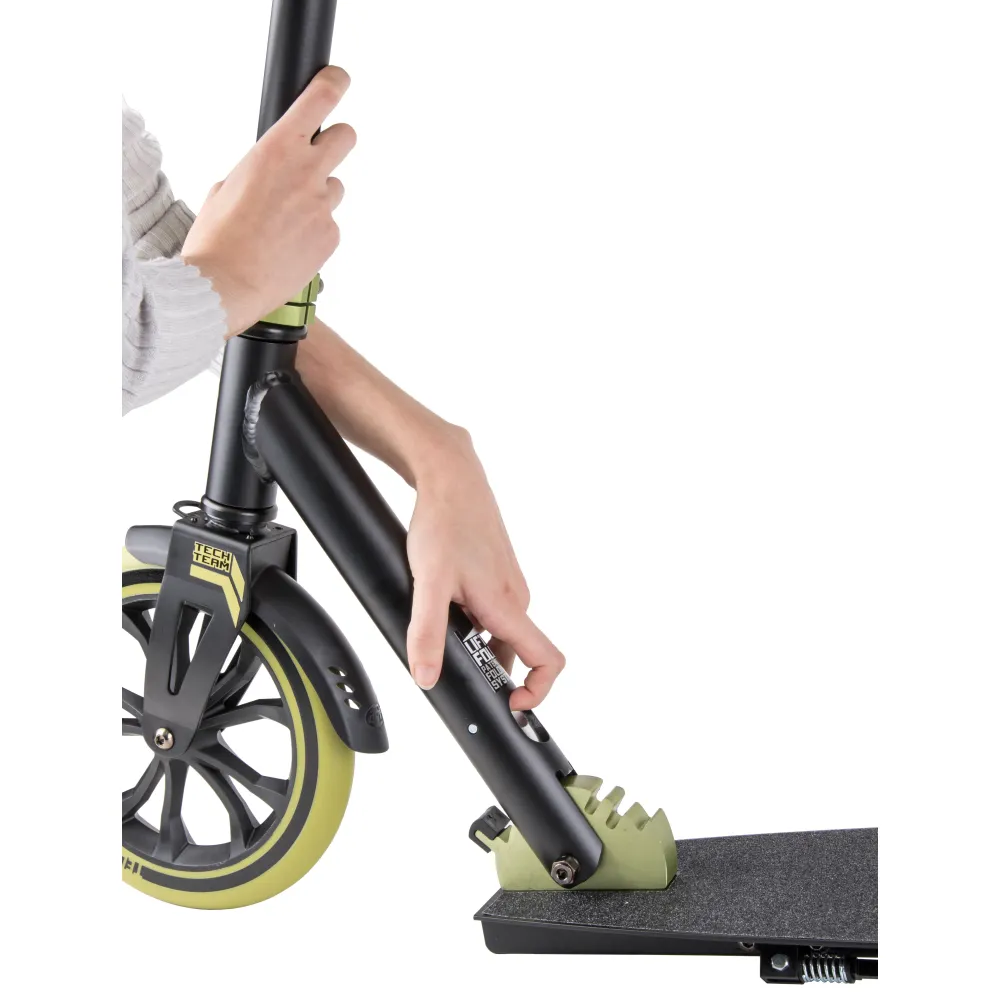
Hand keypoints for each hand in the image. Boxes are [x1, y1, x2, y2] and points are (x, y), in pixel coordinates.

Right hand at [181, 66, 355, 335]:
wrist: (226, 286)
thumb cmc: (217, 238)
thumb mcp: (225, 185)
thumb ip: (259, 169)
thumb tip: (273, 173)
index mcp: (276, 149)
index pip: (320, 99)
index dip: (335, 84)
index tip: (339, 79)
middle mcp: (307, 172)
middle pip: (346, 136)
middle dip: (335, 141)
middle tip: (317, 156)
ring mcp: (323, 206)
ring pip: (334, 188)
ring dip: (317, 196)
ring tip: (285, 221)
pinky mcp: (331, 236)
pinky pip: (329, 224)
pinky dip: (314, 231)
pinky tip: (289, 245)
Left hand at [405, 427, 565, 709]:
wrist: (450, 477)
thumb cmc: (444, 522)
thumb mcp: (428, 582)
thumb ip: (427, 633)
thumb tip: (428, 678)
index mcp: (507, 605)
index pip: (547, 659)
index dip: (538, 691)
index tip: (511, 705)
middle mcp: (515, 598)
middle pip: (513, 653)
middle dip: (487, 669)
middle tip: (448, 665)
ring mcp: (507, 585)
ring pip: (497, 631)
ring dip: (473, 641)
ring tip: (438, 624)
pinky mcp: (495, 574)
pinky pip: (490, 610)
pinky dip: (469, 619)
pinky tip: (441, 602)